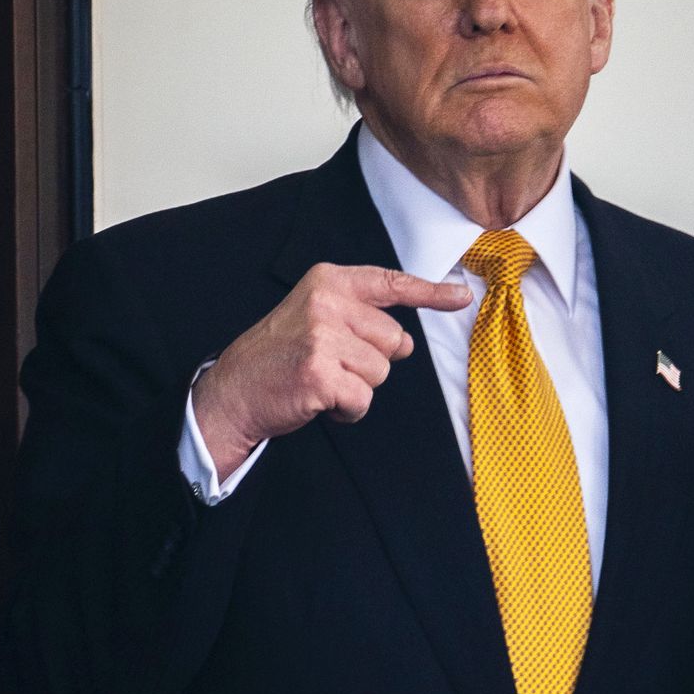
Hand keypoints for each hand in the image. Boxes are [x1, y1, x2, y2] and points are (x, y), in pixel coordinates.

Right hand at [193, 263, 471, 478]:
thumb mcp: (317, 319)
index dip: (430, 293)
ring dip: (357, 386)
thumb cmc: (280, 357)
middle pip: (393, 339)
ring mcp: (323, 338)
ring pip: (381, 372)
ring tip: (322, 380)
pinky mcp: (320, 374)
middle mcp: (326, 304)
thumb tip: (406, 340)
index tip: (461, 296)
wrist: (232, 393)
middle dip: (370, 362)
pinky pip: (363, 400)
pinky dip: (347, 410)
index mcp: (328, 283)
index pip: (390, 284)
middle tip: (330, 363)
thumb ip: (361, 319)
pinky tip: (319, 400)